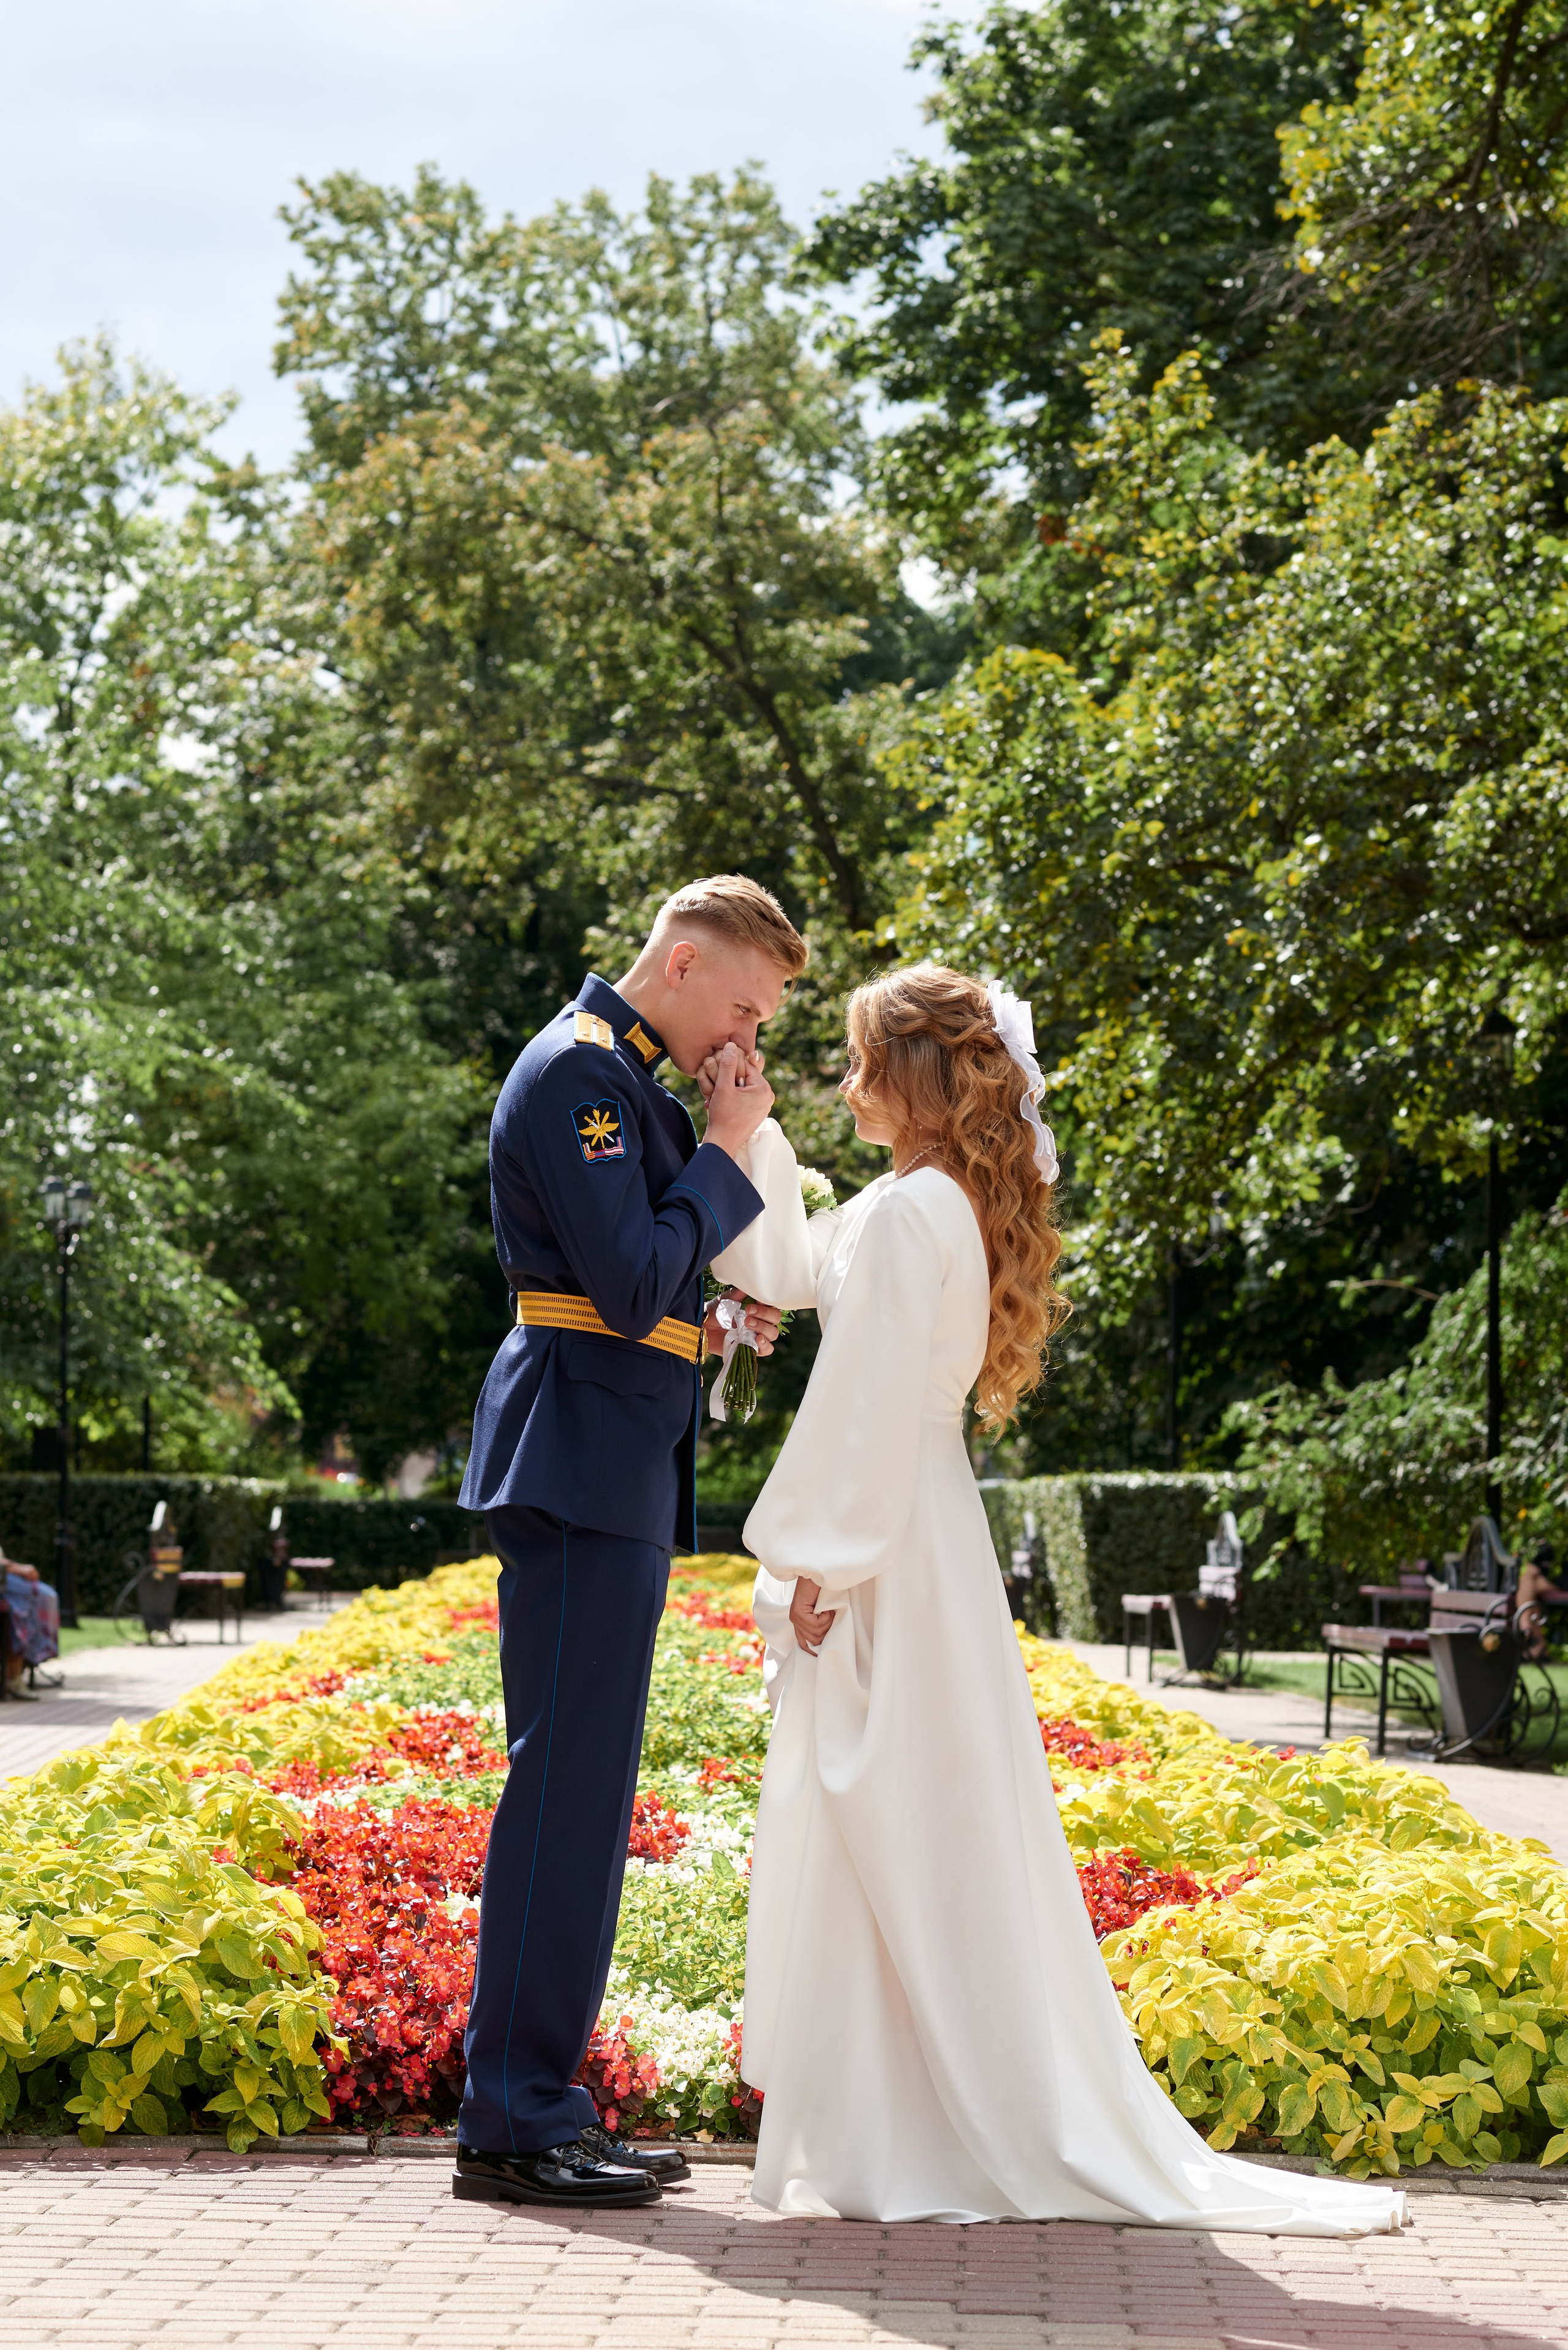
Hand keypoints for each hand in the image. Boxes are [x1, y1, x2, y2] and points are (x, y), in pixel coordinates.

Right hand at [702, 1039, 773, 1157]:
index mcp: (764, 1089)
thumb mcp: (723, 1087)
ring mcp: (764, 1105)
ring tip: (718, 1099)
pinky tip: (723, 1105)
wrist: (722, 1143)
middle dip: (729, 1080)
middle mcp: (768, 1096)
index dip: (729, 1068)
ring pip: (743, 1086)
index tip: (718, 1077)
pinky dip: (733, 1097)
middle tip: (717, 1091)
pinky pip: (744, 1097)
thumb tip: (731, 1045)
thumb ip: (727, 1064)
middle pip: (745, 1076)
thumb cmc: (722, 1116)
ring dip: (729, 1089)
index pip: (745, 1065)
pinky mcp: (757, 1112)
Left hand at [703, 1288, 781, 1359]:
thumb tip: (752, 1284)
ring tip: (747, 1324)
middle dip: (764, 1314)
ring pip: (773, 1333)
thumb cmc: (717, 1311)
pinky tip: (757, 1338)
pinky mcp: (752, 1349)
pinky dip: (765, 1344)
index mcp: (758, 1308)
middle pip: (775, 1319)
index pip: (773, 1305)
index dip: (768, 1303)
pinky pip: (767, 1350)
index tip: (757, 1300)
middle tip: (747, 1312)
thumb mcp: (728, 1298)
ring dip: (763, 1327)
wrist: (704, 1326)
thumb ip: (741, 1293)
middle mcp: (761, 1322)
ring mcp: (757, 1336)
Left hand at [789, 1577, 834, 1655]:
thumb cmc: (825, 1589)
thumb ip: (821, 1624)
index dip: (814, 1650)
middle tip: (831, 1618)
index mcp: (799, 1620)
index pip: (803, 1644)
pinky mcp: (798, 1613)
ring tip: (829, 1610)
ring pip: (816, 1634)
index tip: (824, 1652)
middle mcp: (794, 1620)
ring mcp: (795, 1617)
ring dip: (828, 1623)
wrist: (818, 1571)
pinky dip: (826, 1617)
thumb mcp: (824, 1611)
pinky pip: (817, 1625)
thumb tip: (827, 1642)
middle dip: (827, 1632)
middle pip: (813, 1642)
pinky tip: (825, 1607)